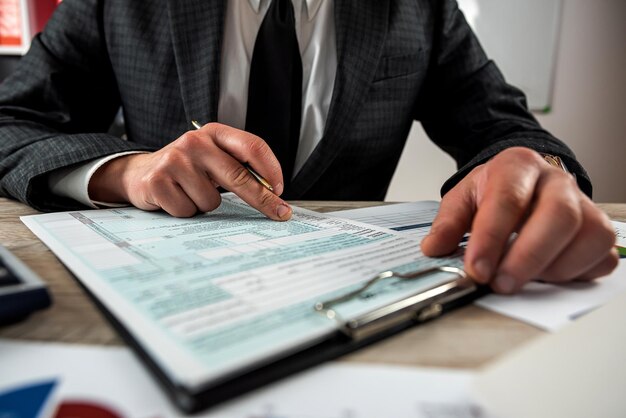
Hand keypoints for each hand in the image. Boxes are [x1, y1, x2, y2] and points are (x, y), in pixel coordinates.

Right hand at [89, 123, 291, 219]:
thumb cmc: (186, 169)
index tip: (280, 190)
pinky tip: (175, 199)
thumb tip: (273, 194)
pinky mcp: (157, 181)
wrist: (139, 173)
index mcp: (214, 133)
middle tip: (279, 213)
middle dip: (263, 199)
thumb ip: (238, 168)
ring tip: (190, 193)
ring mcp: (174, 160)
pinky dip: (185, 212)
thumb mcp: (212, 158)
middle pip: (238, 176)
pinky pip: (189, 211)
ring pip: (212, 202)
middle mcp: (194, 142)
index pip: (252, 146)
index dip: (271, 170)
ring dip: (204, 206)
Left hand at [421, 147, 617, 293]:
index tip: (476, 269)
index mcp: (518, 167)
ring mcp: (584, 205)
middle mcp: (557, 182)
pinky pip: (600, 259)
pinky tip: (544, 275)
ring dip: (550, 269)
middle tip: (501, 284)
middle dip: (528, 257)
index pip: (508, 200)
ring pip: (586, 238)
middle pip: (559, 216)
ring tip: (517, 278)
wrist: (525, 181)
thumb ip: (447, 223)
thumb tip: (434, 249)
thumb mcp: (462, 198)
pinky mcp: (599, 232)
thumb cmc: (496, 191)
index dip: (491, 238)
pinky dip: (573, 274)